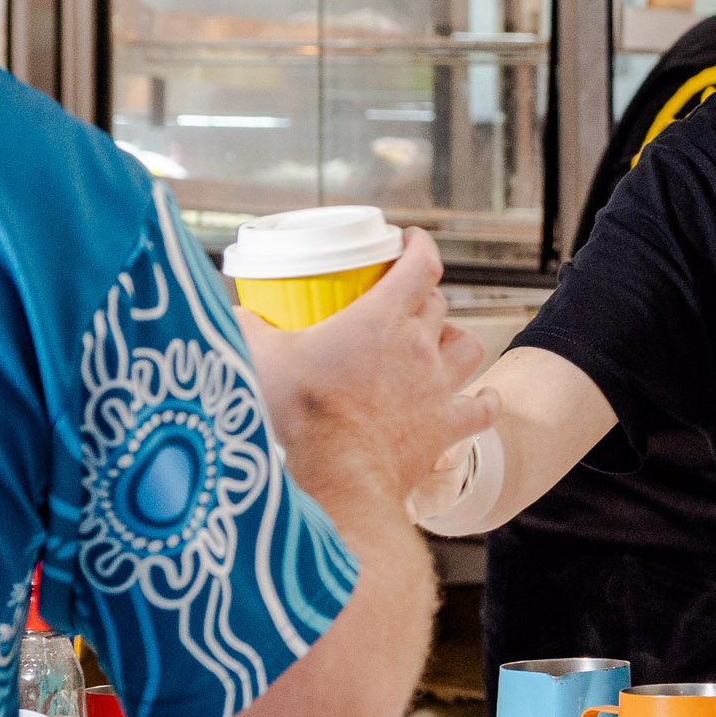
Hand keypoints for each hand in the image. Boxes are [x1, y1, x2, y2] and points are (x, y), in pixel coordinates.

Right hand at [243, 229, 483, 514]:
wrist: (336, 476)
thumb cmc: (300, 415)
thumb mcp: (259, 358)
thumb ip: (244, 328)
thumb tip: (230, 314)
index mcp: (381, 318)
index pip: (421, 265)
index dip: (420, 246)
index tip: (411, 240)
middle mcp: (419, 346)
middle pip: (436, 305)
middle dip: (422, 298)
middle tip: (402, 302)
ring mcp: (438, 387)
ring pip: (466, 346)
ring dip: (455, 341)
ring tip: (439, 343)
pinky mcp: (445, 427)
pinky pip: (482, 409)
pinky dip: (485, 401)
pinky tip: (483, 397)